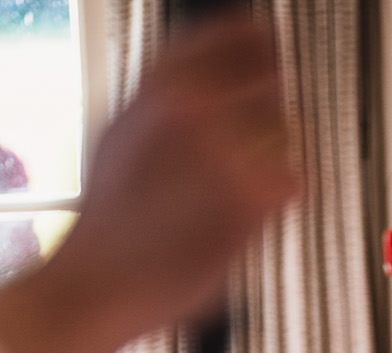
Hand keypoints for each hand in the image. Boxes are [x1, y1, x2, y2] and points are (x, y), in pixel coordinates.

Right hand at [48, 17, 296, 344]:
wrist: (98, 280)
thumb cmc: (105, 222)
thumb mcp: (122, 132)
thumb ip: (164, 99)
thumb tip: (199, 83)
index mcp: (159, 82)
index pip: (235, 34)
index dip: (257, 44)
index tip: (268, 51)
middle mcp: (194, 105)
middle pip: (272, 79)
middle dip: (271, 107)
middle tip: (263, 131)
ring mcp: (225, 148)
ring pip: (286, 131)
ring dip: (275, 154)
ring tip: (244, 184)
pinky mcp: (248, 197)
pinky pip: (294, 181)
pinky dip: (280, 197)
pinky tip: (250, 212)